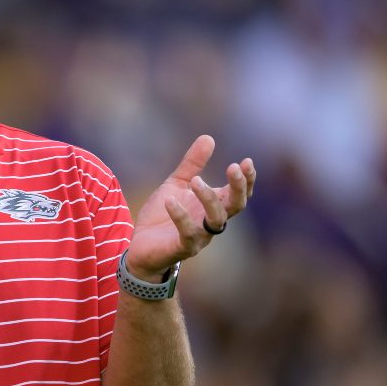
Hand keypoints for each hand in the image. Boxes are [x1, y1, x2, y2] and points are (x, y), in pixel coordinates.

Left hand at [125, 135, 255, 279]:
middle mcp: (211, 221)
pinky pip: (187, 234)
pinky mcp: (182, 248)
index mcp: (213, 205)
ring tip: (196, 181)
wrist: (139, 245)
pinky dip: (181, 217)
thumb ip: (192, 164)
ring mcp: (199, 236)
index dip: (247, 180)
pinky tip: (170, 201)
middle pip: (236, 206)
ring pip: (216, 220)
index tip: (247, 162)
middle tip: (233, 167)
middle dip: (239, 187)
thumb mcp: (176, 184)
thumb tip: (208, 137)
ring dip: (209, 199)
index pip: (239, 194)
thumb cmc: (162, 215)